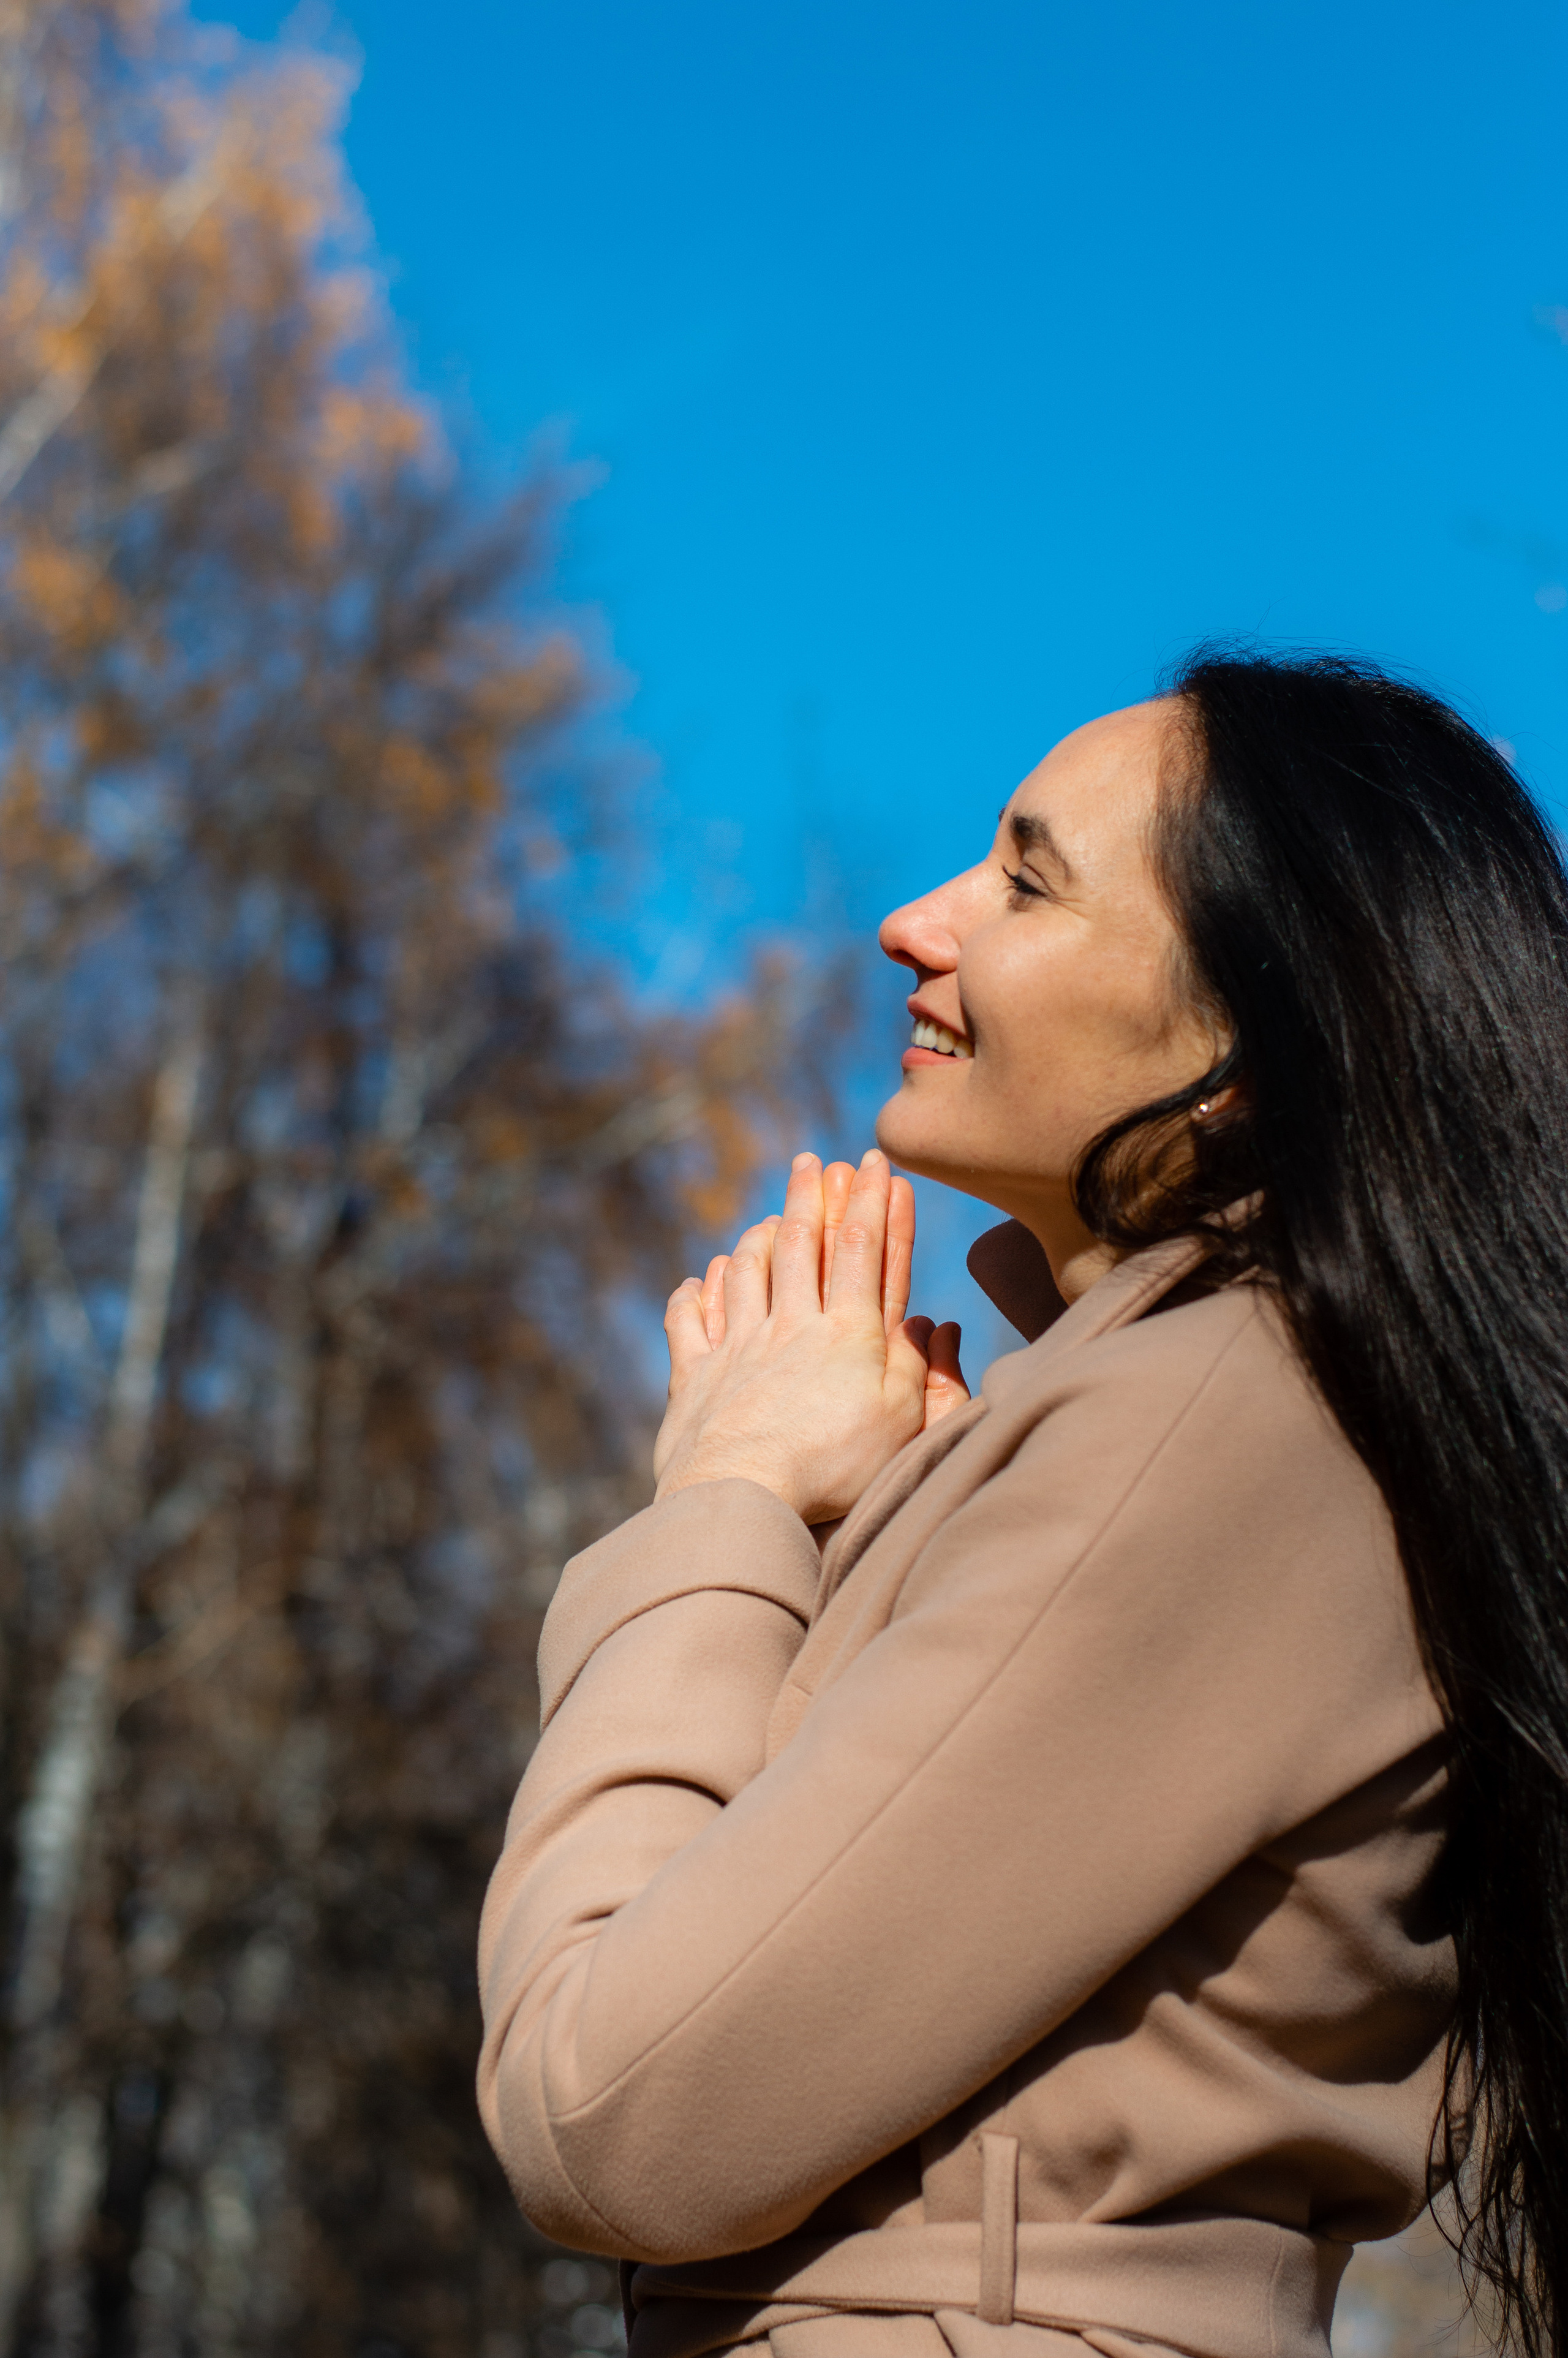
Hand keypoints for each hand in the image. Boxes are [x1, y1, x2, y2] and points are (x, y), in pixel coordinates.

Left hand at [655, 1150, 969, 1523]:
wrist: (742, 1492)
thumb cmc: (833, 1467)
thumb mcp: (902, 1421)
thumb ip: (917, 1367)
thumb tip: (930, 1324)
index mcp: (847, 1335)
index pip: (864, 1251)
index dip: (874, 1203)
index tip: (878, 1164)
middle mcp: (790, 1328)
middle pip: (802, 1246)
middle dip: (810, 1198)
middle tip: (813, 1161)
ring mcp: (737, 1348)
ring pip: (746, 1272)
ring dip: (757, 1237)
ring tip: (767, 1218)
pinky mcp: (694, 1377)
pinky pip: (689, 1322)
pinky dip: (694, 1295)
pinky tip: (697, 1280)